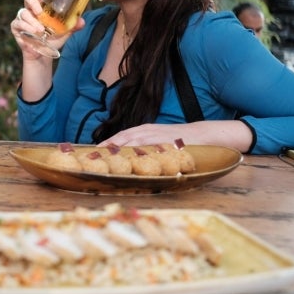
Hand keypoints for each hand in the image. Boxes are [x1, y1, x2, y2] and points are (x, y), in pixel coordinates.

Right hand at [10, 0, 84, 59]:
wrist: (43, 54)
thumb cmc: (52, 39)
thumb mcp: (64, 32)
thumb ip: (73, 26)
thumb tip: (82, 21)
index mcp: (43, 6)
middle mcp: (32, 9)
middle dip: (33, 2)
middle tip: (40, 11)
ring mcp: (23, 18)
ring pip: (23, 12)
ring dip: (32, 21)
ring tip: (41, 30)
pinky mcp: (16, 27)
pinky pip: (18, 23)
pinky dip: (26, 27)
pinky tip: (33, 33)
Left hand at [98, 121, 253, 152]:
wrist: (202, 134)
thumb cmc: (178, 141)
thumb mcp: (158, 142)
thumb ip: (144, 149)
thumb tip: (130, 161)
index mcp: (143, 131)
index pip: (119, 138)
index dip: (105, 145)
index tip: (91, 153)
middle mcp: (146, 131)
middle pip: (120, 139)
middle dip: (105, 148)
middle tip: (90, 157)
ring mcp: (154, 136)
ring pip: (130, 142)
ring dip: (115, 149)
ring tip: (101, 157)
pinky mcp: (163, 142)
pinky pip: (147, 148)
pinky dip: (135, 152)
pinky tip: (126, 158)